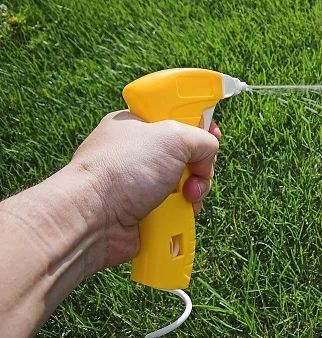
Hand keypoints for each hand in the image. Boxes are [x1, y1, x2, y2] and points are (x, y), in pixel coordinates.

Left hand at [67, 111, 220, 269]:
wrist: (93, 218)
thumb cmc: (124, 169)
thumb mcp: (173, 136)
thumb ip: (202, 137)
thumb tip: (208, 155)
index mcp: (136, 125)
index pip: (175, 118)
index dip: (197, 126)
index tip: (212, 133)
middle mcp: (137, 154)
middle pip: (186, 155)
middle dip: (199, 166)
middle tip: (198, 171)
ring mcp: (139, 185)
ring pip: (185, 185)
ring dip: (194, 192)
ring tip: (187, 198)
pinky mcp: (144, 213)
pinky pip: (176, 210)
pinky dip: (182, 214)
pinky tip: (180, 214)